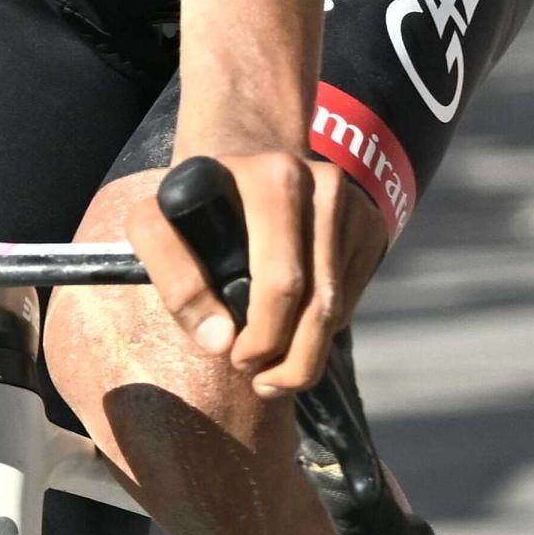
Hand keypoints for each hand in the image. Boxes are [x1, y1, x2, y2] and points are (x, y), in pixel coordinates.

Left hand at [126, 148, 347, 399]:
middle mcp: (322, 184)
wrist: (249, 155)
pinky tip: (291, 330)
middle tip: (258, 379)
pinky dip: (322, 328)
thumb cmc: (200, 201)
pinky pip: (350, 298)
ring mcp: (352, 204)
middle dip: (288, 358)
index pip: (280, 280)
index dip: (262, 334)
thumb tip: (219, 341)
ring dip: (307, 355)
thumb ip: (175, 279)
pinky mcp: (371, 224)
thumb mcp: (163, 222)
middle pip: (318, 302)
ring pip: (337, 307)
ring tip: (272, 371)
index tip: (234, 357)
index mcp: (271, 178)